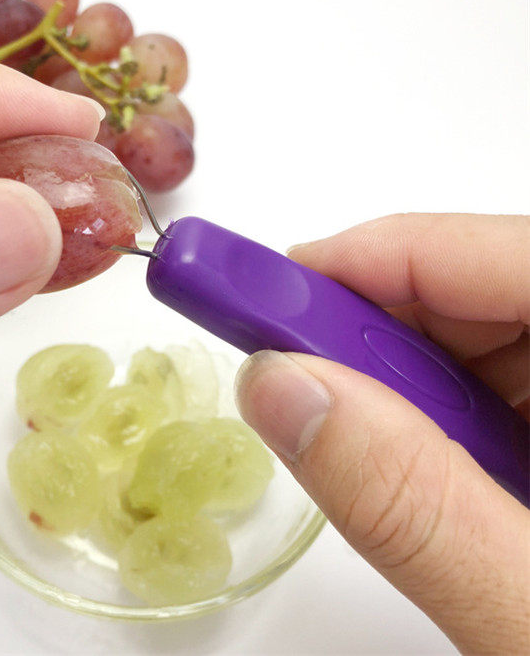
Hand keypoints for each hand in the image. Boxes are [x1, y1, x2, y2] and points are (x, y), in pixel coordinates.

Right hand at [235, 214, 528, 653]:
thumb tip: (281, 389)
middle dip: (368, 329)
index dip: (365, 261)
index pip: (492, 254)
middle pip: (480, 283)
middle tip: (286, 376)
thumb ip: (412, 502)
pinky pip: (498, 381)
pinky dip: (436, 415)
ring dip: (399, 380)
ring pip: (480, 332)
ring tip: (365, 445)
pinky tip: (427, 468)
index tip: (259, 290)